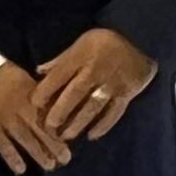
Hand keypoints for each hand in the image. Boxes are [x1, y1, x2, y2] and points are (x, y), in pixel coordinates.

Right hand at [0, 60, 72, 175]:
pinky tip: (21, 170)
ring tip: (50, 166)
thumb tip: (57, 96)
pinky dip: (12, 157)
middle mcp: (20, 106)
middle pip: (40, 127)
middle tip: (66, 159)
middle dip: (54, 143)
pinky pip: (2, 144)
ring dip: (38, 153)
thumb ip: (37, 86)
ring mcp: (4, 118)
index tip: (70, 137)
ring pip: (25, 138)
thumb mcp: (20, 73)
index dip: (60, 125)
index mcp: (30, 91)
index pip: (49, 111)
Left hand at [30, 29, 158, 142]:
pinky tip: (92, 135)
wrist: (140, 39)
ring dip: (79, 122)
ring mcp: (112, 83)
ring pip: (93, 106)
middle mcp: (95, 70)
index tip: (35, 104)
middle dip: (60, 111)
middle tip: (49, 127)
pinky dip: (103, 125)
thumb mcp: (80, 44)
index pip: (59, 75)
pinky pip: (114, 112)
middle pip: (75, 93)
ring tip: (67, 136)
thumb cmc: (103, 42)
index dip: (45, 90)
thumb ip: (60, 60)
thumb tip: (38, 71)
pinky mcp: (127, 93)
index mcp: (81, 56)